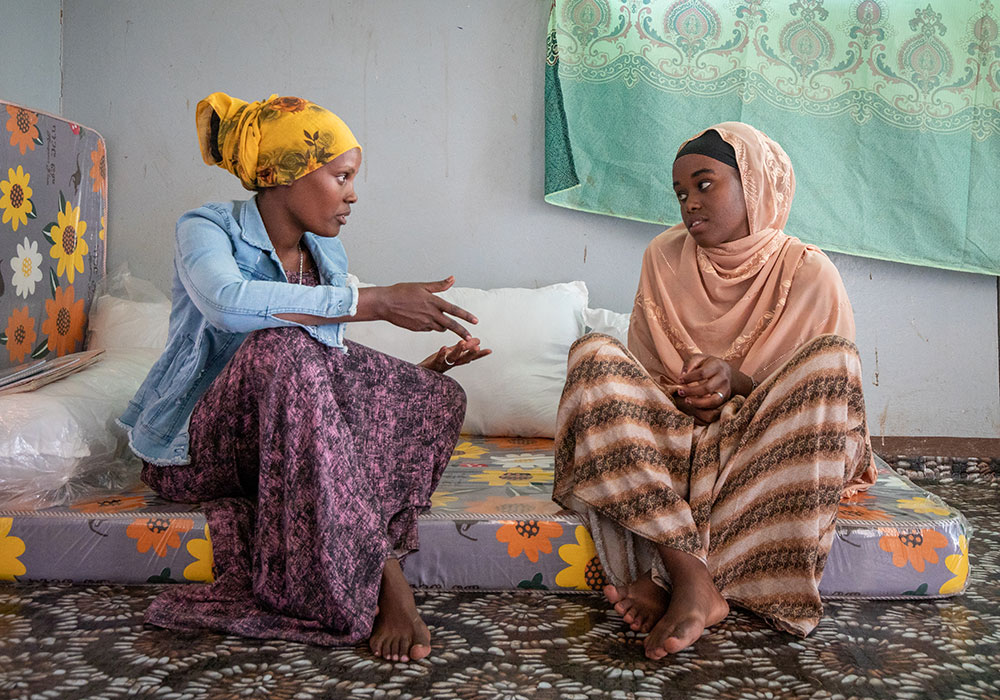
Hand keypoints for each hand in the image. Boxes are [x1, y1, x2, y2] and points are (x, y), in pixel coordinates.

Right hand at [361, 277, 477, 339]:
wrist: (385, 303)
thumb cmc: (401, 292)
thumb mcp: (421, 285)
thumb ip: (439, 285)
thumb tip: (452, 279)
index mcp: (433, 302)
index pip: (454, 310)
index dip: (466, 316)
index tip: (476, 321)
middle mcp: (430, 314)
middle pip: (450, 325)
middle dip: (462, 332)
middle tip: (471, 338)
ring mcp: (424, 323)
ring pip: (440, 328)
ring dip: (444, 326)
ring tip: (440, 320)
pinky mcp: (417, 329)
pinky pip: (429, 329)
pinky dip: (430, 325)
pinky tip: (423, 319)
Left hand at [419, 338, 491, 372]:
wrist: (421, 373)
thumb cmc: (436, 363)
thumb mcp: (451, 353)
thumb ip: (463, 348)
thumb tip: (478, 340)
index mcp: (456, 360)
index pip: (470, 357)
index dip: (480, 355)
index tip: (489, 350)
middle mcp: (451, 364)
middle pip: (463, 359)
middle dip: (471, 353)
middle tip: (478, 347)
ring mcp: (443, 365)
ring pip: (452, 359)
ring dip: (458, 351)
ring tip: (463, 342)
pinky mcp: (433, 364)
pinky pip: (438, 359)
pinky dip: (441, 354)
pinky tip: (444, 347)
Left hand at [665, 354, 732, 423]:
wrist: (726, 372)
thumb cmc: (708, 365)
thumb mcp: (699, 358)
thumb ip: (690, 364)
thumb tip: (682, 376)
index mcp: (717, 365)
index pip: (702, 373)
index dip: (689, 378)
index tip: (679, 380)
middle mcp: (723, 378)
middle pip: (707, 388)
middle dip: (691, 391)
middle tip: (680, 392)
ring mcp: (725, 390)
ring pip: (713, 400)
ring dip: (698, 403)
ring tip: (687, 400)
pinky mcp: (725, 398)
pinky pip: (714, 407)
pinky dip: (703, 407)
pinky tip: (694, 404)